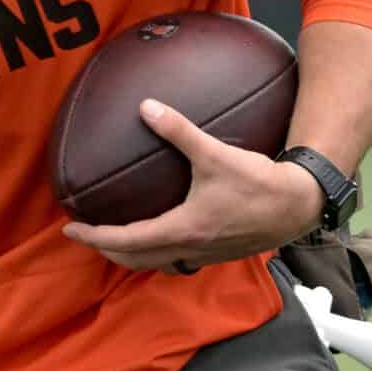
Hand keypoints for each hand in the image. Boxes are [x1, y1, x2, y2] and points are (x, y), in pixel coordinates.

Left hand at [60, 99, 324, 273]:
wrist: (299, 205)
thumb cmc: (259, 183)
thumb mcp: (215, 153)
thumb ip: (178, 130)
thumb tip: (145, 107)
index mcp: (184, 229)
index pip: (127, 240)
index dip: (94, 236)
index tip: (71, 228)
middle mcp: (192, 248)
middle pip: (138, 260)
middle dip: (108, 251)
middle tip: (88, 236)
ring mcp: (208, 254)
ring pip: (159, 263)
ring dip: (135, 256)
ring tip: (120, 241)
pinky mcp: (223, 252)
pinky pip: (180, 261)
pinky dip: (161, 254)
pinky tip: (163, 239)